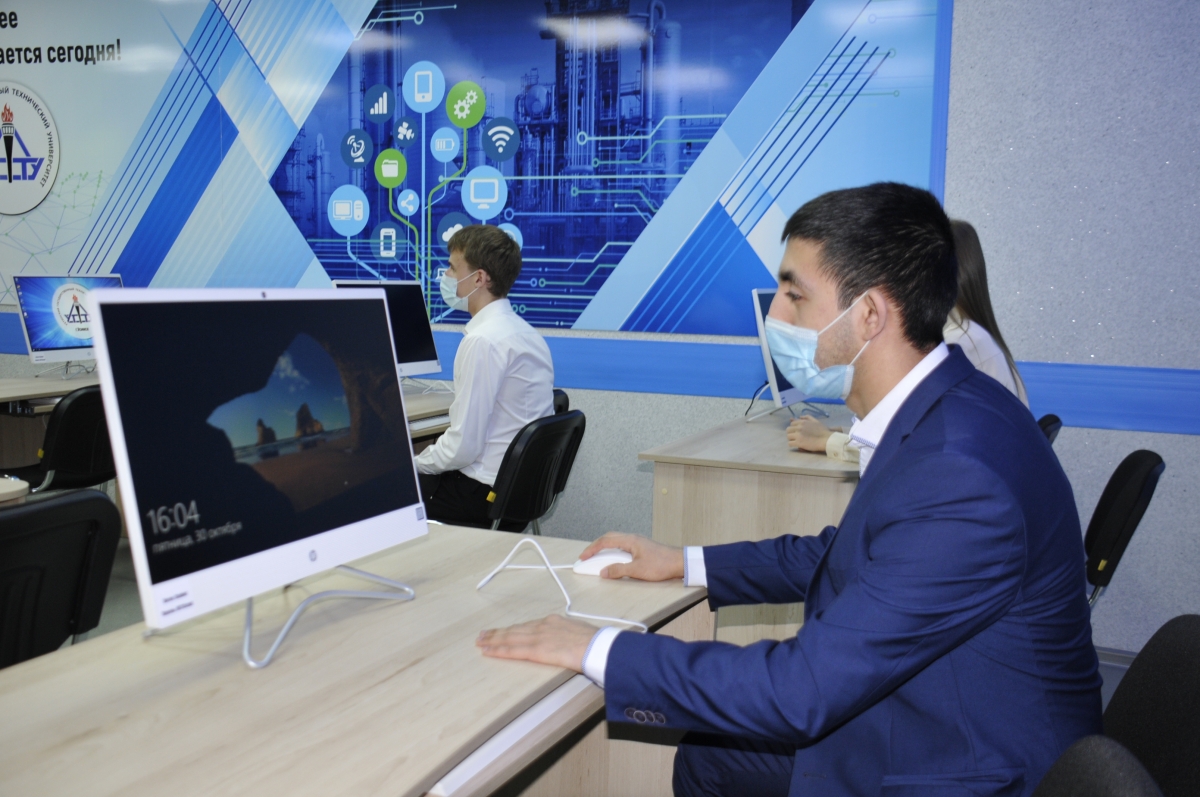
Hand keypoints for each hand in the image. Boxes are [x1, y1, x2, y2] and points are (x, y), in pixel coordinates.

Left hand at [477, 614, 596, 671]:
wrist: (597, 646)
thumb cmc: (594, 641)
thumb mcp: (578, 632)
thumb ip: (565, 635)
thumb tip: (564, 641)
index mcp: (552, 621)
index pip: (526, 626)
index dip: (512, 629)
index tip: (502, 630)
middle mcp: (542, 626)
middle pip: (514, 630)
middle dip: (497, 633)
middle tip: (482, 635)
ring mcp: (538, 637)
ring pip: (510, 638)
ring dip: (493, 640)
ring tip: (481, 642)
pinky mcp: (537, 650)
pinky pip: (513, 650)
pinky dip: (499, 650)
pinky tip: (488, 651)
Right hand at [579, 532, 683, 580]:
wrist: (680, 563)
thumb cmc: (661, 564)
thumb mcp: (637, 570)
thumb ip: (619, 570)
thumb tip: (604, 572)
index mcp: (630, 540)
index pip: (605, 541)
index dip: (591, 549)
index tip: (583, 557)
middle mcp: (632, 538)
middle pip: (609, 538)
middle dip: (595, 547)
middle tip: (586, 557)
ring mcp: (637, 542)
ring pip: (616, 542)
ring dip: (605, 549)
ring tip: (597, 559)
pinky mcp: (642, 548)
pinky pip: (623, 547)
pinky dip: (613, 552)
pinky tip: (613, 560)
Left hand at [787, 415, 832, 451]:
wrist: (826, 439)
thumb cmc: (823, 431)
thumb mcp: (816, 421)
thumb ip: (808, 417)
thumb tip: (799, 416)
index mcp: (802, 422)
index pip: (792, 424)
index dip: (794, 428)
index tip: (797, 432)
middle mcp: (799, 427)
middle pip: (788, 430)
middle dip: (791, 433)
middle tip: (796, 437)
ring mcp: (798, 435)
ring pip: (788, 437)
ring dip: (791, 439)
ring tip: (796, 441)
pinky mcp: (799, 443)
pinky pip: (790, 443)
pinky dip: (792, 445)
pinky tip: (796, 445)